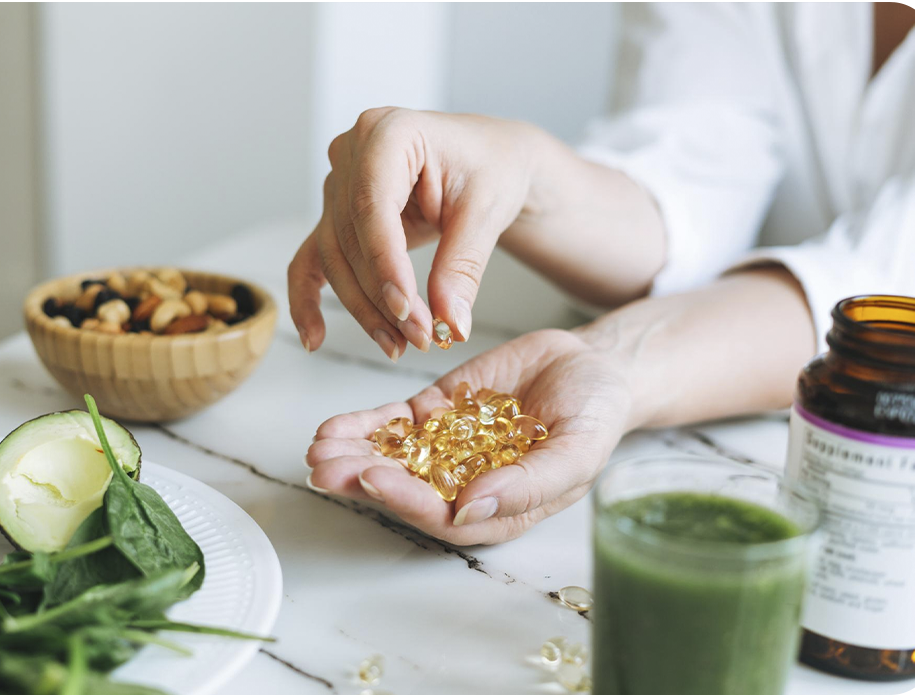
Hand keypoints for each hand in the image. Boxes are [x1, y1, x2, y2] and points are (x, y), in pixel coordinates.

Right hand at [288, 108, 542, 359]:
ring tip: (399, 344)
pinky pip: (312, 259)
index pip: (372, 206)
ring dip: (364, 308)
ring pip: (335, 258)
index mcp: (389, 132)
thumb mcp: (487, 212)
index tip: (407, 310)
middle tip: (419, 337)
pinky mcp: (336, 214)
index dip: (385, 264)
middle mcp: (352, 152)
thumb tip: (450, 323)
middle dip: (382, 296)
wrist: (491, 161)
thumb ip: (462, 266)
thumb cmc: (492, 167)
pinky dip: (308, 299)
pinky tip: (316, 337)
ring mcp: (339, 183)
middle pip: (350, 238)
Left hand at [305, 329, 632, 544]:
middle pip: (405, 489)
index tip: (374, 480)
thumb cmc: (596, 416)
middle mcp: (464, 484)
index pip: (443, 516)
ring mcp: (447, 447)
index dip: (406, 501)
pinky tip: (333, 427)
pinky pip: (394, 423)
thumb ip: (527, 484)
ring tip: (318, 448)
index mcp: (497, 507)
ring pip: (391, 457)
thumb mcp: (577, 451)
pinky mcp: (437, 413)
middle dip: (362, 479)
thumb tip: (470, 511)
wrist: (593, 366)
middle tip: (325, 469)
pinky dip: (363, 425)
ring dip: (352, 454)